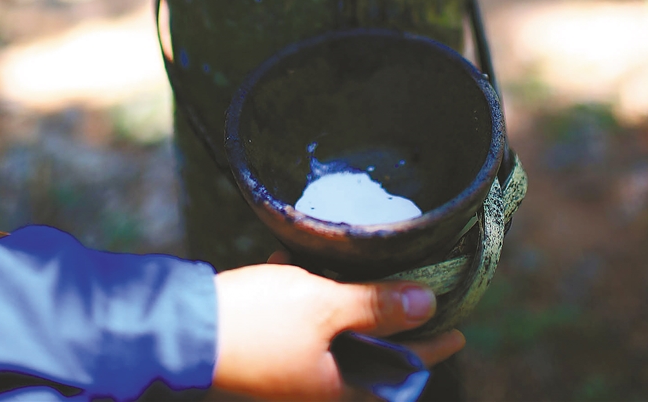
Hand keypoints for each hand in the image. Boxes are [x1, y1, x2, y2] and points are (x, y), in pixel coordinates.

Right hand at [208, 252, 464, 400]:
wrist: (187, 328)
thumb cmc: (260, 321)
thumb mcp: (325, 306)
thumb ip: (376, 305)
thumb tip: (428, 305)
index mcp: (338, 386)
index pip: (401, 371)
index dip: (432, 347)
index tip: (460, 330)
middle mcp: (316, 382)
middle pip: (368, 353)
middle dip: (389, 320)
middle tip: (416, 292)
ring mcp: (289, 366)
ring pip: (332, 334)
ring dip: (346, 302)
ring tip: (360, 269)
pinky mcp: (266, 344)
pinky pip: (298, 320)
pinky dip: (306, 293)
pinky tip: (296, 261)